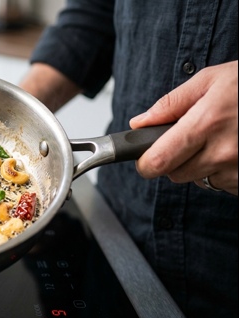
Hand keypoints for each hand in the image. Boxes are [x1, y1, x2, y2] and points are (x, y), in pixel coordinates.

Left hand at [130, 60, 237, 195]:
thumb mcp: (210, 80)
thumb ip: (170, 104)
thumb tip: (140, 123)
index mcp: (207, 123)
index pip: (159, 161)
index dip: (146, 163)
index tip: (145, 159)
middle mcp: (224, 151)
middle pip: (175, 175)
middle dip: (174, 161)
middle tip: (190, 139)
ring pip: (200, 181)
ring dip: (202, 166)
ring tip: (223, 139)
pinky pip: (225, 185)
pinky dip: (225, 172)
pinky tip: (237, 150)